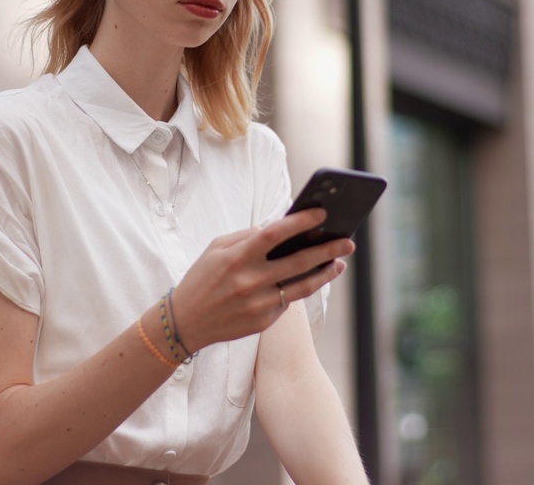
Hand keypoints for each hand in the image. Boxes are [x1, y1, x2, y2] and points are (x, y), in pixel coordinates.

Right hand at [170, 208, 353, 352]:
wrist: (185, 322)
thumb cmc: (202, 278)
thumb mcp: (216, 248)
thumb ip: (247, 236)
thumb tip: (278, 227)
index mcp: (237, 257)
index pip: (276, 233)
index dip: (301, 221)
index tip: (322, 212)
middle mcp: (250, 280)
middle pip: (299, 261)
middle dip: (327, 249)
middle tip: (348, 241)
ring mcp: (258, 303)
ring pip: (302, 287)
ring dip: (325, 274)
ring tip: (339, 263)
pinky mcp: (263, 321)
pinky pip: (287, 302)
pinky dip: (299, 289)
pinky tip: (312, 279)